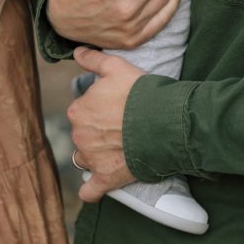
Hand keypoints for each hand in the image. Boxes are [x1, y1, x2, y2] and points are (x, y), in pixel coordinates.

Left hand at [67, 46, 142, 201]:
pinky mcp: (107, 178)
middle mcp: (79, 136)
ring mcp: (92, 159)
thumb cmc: (142, 93)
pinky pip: (91, 190)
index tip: (117, 109)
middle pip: (84, 136)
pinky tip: (92, 191)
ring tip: (120, 150)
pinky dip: (91, 191)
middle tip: (123, 128)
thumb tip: (77, 52)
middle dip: (98, 133)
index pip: (81, 112)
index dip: (99, 110)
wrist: (166, 122)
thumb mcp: (116, 67)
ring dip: (97, 157)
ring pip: (86, 159)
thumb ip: (93, 59)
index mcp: (77, 111)